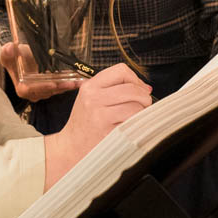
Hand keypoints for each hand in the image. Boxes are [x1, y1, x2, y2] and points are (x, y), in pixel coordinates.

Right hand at [0, 42, 79, 101]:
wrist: (16, 58)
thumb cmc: (13, 56)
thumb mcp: (9, 52)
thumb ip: (8, 52)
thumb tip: (10, 49)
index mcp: (22, 87)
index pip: (32, 89)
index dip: (43, 87)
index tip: (54, 84)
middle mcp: (32, 93)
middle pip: (47, 91)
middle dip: (61, 87)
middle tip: (73, 82)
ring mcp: (41, 92)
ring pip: (55, 91)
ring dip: (67, 86)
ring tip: (79, 81)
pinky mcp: (48, 89)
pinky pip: (59, 88)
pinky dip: (68, 84)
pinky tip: (78, 80)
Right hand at [43, 64, 151, 187]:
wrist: (72, 146)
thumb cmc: (86, 122)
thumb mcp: (91, 98)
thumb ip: (114, 88)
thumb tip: (145, 87)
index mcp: (90, 86)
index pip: (121, 71)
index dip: (135, 78)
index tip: (137, 88)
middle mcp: (93, 98)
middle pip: (132, 88)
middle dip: (144, 96)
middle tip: (143, 104)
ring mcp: (100, 116)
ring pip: (136, 106)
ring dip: (142, 112)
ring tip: (136, 116)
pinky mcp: (108, 132)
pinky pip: (133, 123)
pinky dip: (137, 124)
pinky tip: (129, 126)